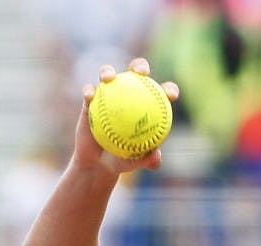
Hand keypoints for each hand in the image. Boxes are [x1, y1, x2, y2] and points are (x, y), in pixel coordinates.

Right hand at [74, 57, 178, 173]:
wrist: (97, 163)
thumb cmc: (121, 161)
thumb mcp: (135, 163)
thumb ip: (148, 160)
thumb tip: (156, 156)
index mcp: (145, 106)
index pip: (160, 94)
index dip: (169, 89)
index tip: (172, 95)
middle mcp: (128, 95)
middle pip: (135, 73)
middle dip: (140, 66)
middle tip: (142, 73)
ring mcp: (108, 95)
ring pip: (108, 75)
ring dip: (108, 71)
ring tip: (108, 77)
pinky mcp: (91, 100)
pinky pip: (89, 92)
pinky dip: (89, 91)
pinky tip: (90, 95)